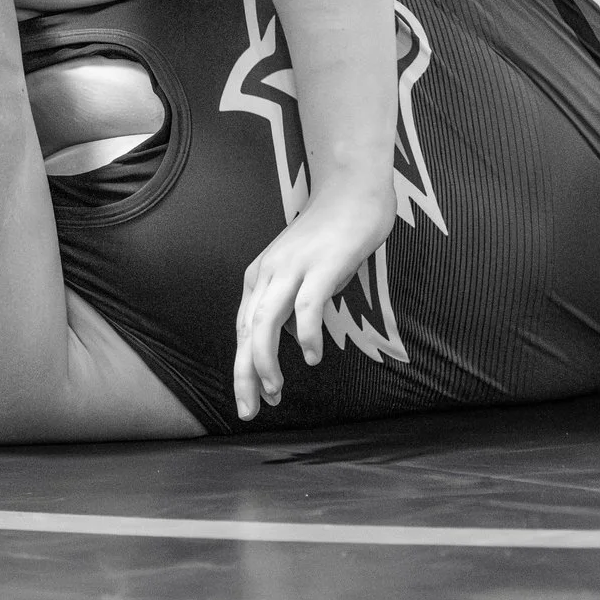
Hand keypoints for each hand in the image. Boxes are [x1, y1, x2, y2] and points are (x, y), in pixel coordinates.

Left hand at [232, 189, 393, 419]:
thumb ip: (292, 303)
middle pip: (247, 332)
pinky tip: (312, 356)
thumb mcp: (302, 272)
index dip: (246, 368)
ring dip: (266, 362)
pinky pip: (306, 307)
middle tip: (250, 410)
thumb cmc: (332, 233)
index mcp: (260, 276)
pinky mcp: (322, 265)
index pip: (245, 330)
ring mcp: (294, 268)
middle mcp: (269, 273)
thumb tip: (292, 338)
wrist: (354, 188)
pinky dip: (306, 335)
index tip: (255, 398)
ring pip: (266, 322)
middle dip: (245, 375)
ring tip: (275, 391)